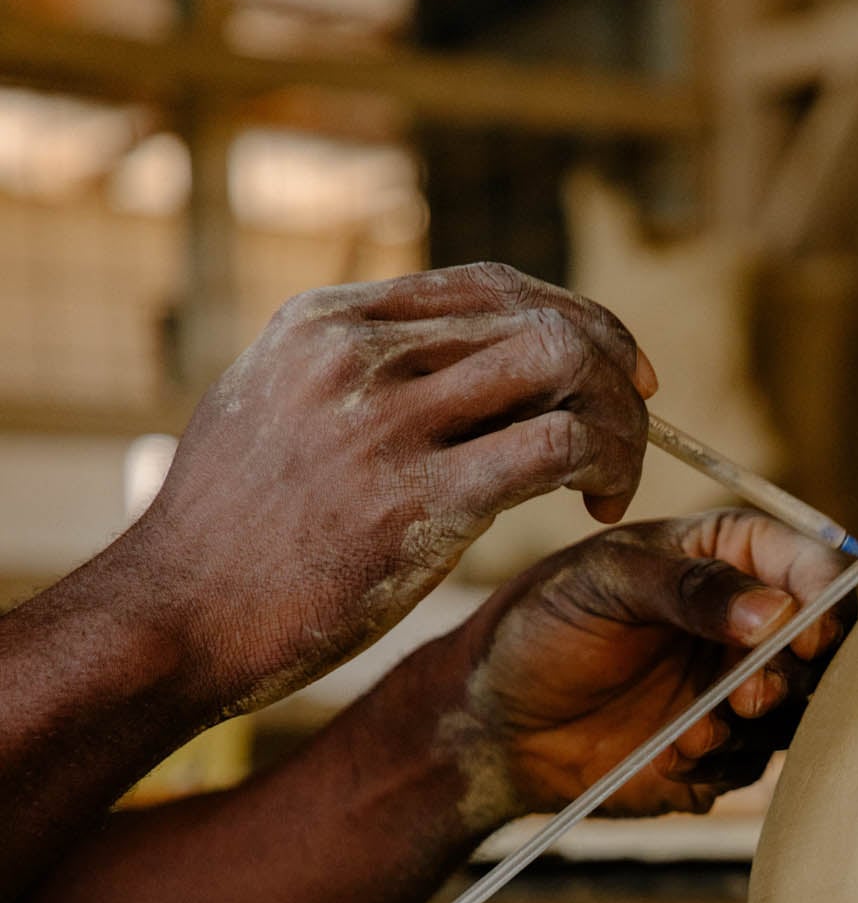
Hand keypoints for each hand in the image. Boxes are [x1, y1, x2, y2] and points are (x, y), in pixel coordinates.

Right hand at [124, 262, 655, 713]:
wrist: (175, 618)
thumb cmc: (226, 537)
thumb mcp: (268, 411)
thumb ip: (343, 375)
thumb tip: (428, 362)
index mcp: (326, 323)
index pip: (491, 284)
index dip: (572, 316)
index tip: (610, 366)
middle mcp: (359, 354)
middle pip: (541, 316)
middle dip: (613, 365)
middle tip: (636, 421)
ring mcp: (388, 423)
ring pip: (565, 365)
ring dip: (620, 419)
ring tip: (617, 475)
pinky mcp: (418, 501)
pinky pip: (558, 448)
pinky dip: (605, 465)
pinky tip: (600, 505)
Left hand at [437, 511, 854, 822]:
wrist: (492, 721)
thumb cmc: (539, 627)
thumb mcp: (603, 583)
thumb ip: (690, 589)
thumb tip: (776, 611)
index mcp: (730, 557)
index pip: (813, 568)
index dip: (825, 600)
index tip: (808, 633)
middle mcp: (747, 624)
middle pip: (824, 648)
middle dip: (794, 675)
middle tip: (748, 694)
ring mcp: (738, 690)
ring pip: (798, 712)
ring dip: (755, 726)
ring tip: (694, 729)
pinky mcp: (723, 753)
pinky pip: (754, 767)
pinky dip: (722, 763)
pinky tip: (671, 753)